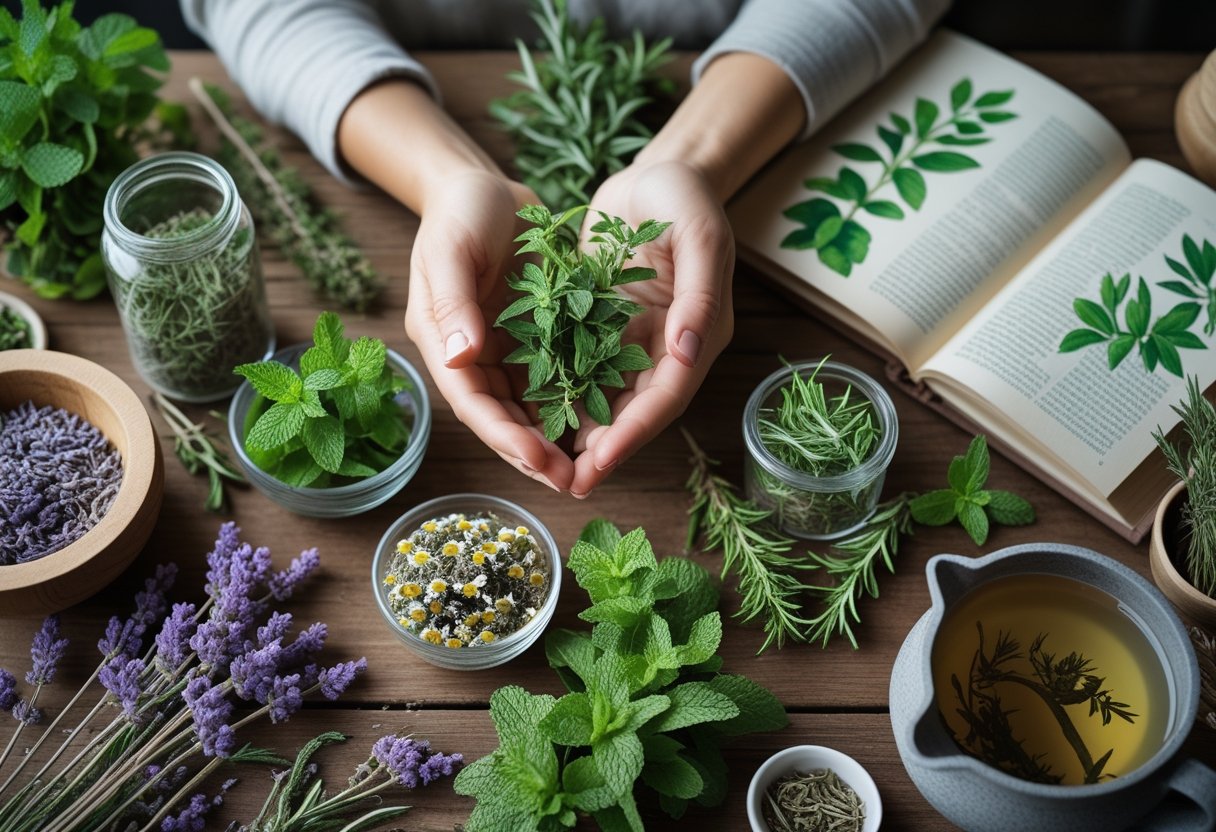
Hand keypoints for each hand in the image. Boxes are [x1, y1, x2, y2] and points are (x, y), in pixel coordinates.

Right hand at [404, 170, 573, 490]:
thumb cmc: (460, 211)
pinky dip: (568, 405)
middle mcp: (468, 353)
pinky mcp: (529, 338)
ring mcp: (499, 349)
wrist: (483, 187)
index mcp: (441, 338)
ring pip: (525, 407)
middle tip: (570, 480)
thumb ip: (453, 302)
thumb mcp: (451, 249)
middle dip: (531, 451)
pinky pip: (550, 380)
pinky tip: (597, 426)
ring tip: (586, 468)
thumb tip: (460, 355)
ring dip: (552, 439)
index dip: (502, 433)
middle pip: (499, 415)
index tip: (537, 457)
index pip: (471, 399)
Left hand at [569, 159, 734, 496]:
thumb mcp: (699, 235)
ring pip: (610, 397)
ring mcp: (639, 339)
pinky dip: (565, 395)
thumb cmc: (683, 195)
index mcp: (699, 332)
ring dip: (582, 432)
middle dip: (606, 447)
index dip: (635, 430)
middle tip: (569, 482)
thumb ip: (698, 295)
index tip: (601, 459)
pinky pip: (585, 369)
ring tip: (548, 464)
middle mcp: (671, 346)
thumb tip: (687, 354)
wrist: (656, 172)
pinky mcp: (608, 327)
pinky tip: (535, 418)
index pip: (667, 394)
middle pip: (638, 408)